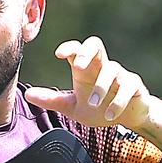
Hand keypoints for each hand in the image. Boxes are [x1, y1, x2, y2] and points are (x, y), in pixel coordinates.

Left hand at [24, 36, 150, 128]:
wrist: (127, 118)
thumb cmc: (98, 108)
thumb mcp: (71, 107)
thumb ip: (51, 100)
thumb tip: (27, 94)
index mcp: (85, 69)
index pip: (77, 50)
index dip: (69, 48)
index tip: (58, 54)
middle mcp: (101, 67)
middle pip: (96, 45)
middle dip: (87, 52)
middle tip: (78, 66)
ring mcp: (120, 74)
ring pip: (112, 69)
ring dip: (101, 86)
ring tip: (93, 103)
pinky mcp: (135, 85)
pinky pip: (128, 87)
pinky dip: (118, 101)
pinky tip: (109, 114)